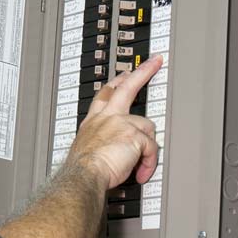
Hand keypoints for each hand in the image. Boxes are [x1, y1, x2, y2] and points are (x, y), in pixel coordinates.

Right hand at [67, 55, 162, 189]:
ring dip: (147, 147)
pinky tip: (141, 172)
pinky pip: (151, 148)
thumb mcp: (87, 149)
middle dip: (143, 72)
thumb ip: (101, 143)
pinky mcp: (134, 135)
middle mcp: (107, 117)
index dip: (116, 82)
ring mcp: (121, 123)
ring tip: (140, 165)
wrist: (82, 175)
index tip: (124, 74)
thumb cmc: (82, 170)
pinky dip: (148, 162)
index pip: (106, 94)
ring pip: (147, 127)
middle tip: (155, 62)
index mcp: (94, 120)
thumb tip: (112, 151)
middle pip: (127, 87)